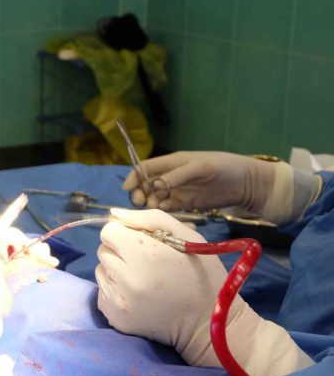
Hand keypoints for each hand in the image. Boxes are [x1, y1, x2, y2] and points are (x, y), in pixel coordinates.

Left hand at [96, 209, 311, 375]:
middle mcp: (127, 278)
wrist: (207, 323)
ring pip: (101, 270)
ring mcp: (119, 301)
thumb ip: (148, 219)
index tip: (139, 242)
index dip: (124, 233)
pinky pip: (103, 293)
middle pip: (103, 250)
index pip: (108, 231)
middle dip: (120, 251)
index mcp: (145, 253)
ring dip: (116, 270)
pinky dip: (115, 290)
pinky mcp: (115, 318)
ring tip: (143, 279)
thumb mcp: (187, 236)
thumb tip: (113, 214)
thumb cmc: (202, 274)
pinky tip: (138, 295)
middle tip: (144, 262)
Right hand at [122, 151, 274, 212]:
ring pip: (155, 198)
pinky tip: (162, 213)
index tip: (127, 188)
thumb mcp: (200, 167)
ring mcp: (178, 191)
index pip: (146, 168)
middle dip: (140, 192)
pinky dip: (162, 211)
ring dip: (150, 203)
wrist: (248, 184)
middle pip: (147, 184)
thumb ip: (177, 176)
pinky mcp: (186, 204)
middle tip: (141, 202)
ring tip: (153, 209)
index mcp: (172, 162)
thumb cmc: (224, 167)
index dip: (134, 176)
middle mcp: (171, 177)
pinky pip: (168, 208)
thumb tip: (155, 186)